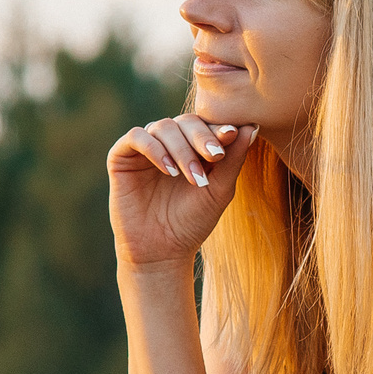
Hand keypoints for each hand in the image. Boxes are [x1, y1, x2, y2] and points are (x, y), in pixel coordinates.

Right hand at [109, 114, 257, 268]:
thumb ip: (233, 159)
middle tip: (214, 156)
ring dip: (181, 148)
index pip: (207, 124)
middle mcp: (169, 143)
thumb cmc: (192, 222)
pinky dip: (154, 148)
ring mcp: (145, 148)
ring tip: (191, 176)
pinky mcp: (121, 157)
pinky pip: (136, 137)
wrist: (161, 252)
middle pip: (186, 121)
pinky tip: (168, 170)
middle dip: (202, 136)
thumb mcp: (219, 190)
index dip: (219, 126)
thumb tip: (251, 126)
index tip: (231, 136)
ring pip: (163, 126)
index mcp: (193, 147)